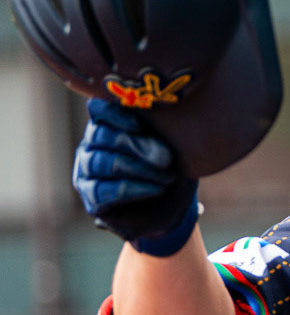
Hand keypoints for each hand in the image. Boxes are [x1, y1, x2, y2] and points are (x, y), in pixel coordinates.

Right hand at [73, 98, 199, 256]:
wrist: (177, 206)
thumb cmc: (174, 166)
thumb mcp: (175, 144)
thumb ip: (165, 126)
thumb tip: (167, 109)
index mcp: (111, 124)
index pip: (99, 109)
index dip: (115, 113)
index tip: (140, 125)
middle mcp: (93, 144)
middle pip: (102, 136)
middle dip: (137, 145)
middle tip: (167, 158)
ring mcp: (87, 171)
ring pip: (102, 162)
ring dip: (138, 169)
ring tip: (167, 177)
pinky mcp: (91, 197)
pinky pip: (102, 190)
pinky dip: (131, 190)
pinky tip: (155, 189)